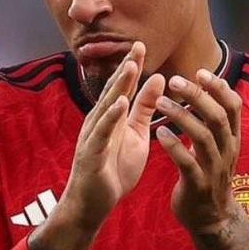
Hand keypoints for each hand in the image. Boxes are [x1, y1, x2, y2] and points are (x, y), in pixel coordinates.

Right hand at [62, 41, 165, 229]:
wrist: (92, 205)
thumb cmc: (113, 170)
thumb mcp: (136, 136)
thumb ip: (144, 109)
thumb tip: (158, 80)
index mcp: (112, 118)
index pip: (123, 87)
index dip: (133, 66)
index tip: (143, 44)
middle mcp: (100, 122)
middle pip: (114, 90)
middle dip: (126, 68)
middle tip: (139, 44)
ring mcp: (93, 136)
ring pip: (107, 107)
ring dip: (119, 86)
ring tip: (132, 66)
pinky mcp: (91, 153)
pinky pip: (101, 133)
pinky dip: (110, 117)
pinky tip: (120, 104)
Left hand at [155, 68, 243, 235]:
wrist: (211, 219)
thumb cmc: (209, 176)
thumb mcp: (218, 147)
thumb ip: (215, 121)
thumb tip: (213, 87)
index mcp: (231, 139)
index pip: (233, 106)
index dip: (219, 87)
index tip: (200, 72)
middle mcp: (226, 151)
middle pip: (216, 116)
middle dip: (197, 96)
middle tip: (175, 81)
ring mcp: (213, 169)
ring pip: (202, 137)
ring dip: (180, 116)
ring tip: (159, 103)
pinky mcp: (198, 186)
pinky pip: (187, 163)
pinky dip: (173, 146)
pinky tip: (159, 133)